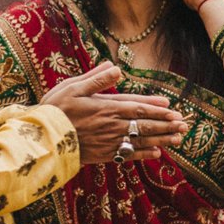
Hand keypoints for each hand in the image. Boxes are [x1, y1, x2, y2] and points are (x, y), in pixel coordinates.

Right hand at [42, 63, 186, 166]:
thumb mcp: (73, 87)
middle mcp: (112, 125)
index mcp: (106, 107)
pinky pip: (129, 155)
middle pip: (145, 124)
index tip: (172, 108)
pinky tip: (157, 154)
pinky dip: (144, 154)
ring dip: (161, 139)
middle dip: (165, 124)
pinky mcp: (104, 154)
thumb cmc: (54, 109)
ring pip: (141, 140)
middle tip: (183, 124)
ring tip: (177, 139)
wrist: (41, 139)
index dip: (156, 108)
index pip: (138, 106)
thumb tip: (116, 67)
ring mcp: (110, 141)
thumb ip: (97, 78)